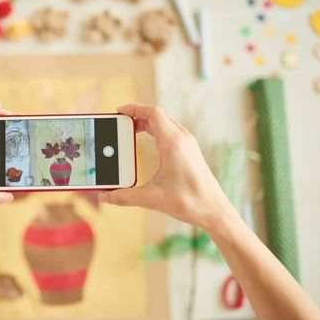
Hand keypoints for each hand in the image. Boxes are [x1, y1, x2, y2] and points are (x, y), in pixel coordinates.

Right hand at [99, 104, 234, 228]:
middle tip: (120, 123)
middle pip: (157, 116)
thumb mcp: (151, 198)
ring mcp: (188, 144)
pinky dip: (157, 130)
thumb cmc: (190, 202)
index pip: (153, 113)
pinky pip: (171, 132)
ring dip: (147, 123)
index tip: (119, 111)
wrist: (215, 210)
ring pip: (165, 123)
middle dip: (137, 116)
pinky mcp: (190, 151)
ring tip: (131, 130)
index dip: (134, 108)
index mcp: (173, 144)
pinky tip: (149, 141)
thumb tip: (105, 196)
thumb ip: (124, 196)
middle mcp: (182, 139)